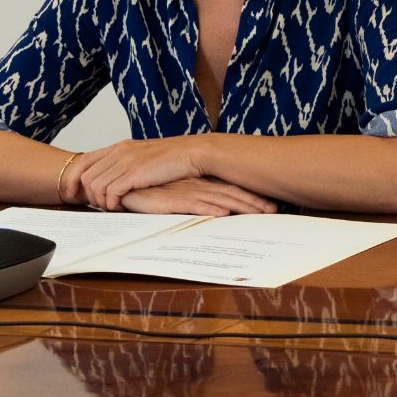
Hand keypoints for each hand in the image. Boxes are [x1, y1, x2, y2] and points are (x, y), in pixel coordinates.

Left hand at [70, 136, 213, 210]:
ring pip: (95, 185)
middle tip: (95, 206)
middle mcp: (118, 152)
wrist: (192, 153)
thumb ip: (127, 165)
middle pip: (85, 175)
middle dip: (85, 194)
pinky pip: (110, 192)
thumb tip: (116, 181)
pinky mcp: (134, 173)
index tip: (73, 194)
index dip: (73, 179)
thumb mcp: (144, 157)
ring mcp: (125, 161)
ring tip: (110, 207)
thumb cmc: (173, 159)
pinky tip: (119, 207)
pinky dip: (111, 203)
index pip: (83, 161)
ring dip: (99, 201)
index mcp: (119, 146)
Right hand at [116, 178, 278, 216]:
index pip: (230, 190)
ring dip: (241, 206)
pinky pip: (195, 205)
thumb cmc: (148, 192)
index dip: (250, 197)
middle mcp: (195, 186)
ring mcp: (184, 192)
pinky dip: (211, 209)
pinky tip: (225, 213)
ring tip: (261, 212)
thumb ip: (194, 201)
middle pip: (231, 193)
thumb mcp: (175, 197)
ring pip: (219, 199)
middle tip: (275, 210)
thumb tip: (218, 211)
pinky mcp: (170, 200)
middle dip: (253, 202)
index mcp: (199, 184)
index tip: (270, 205)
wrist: (121, 187)